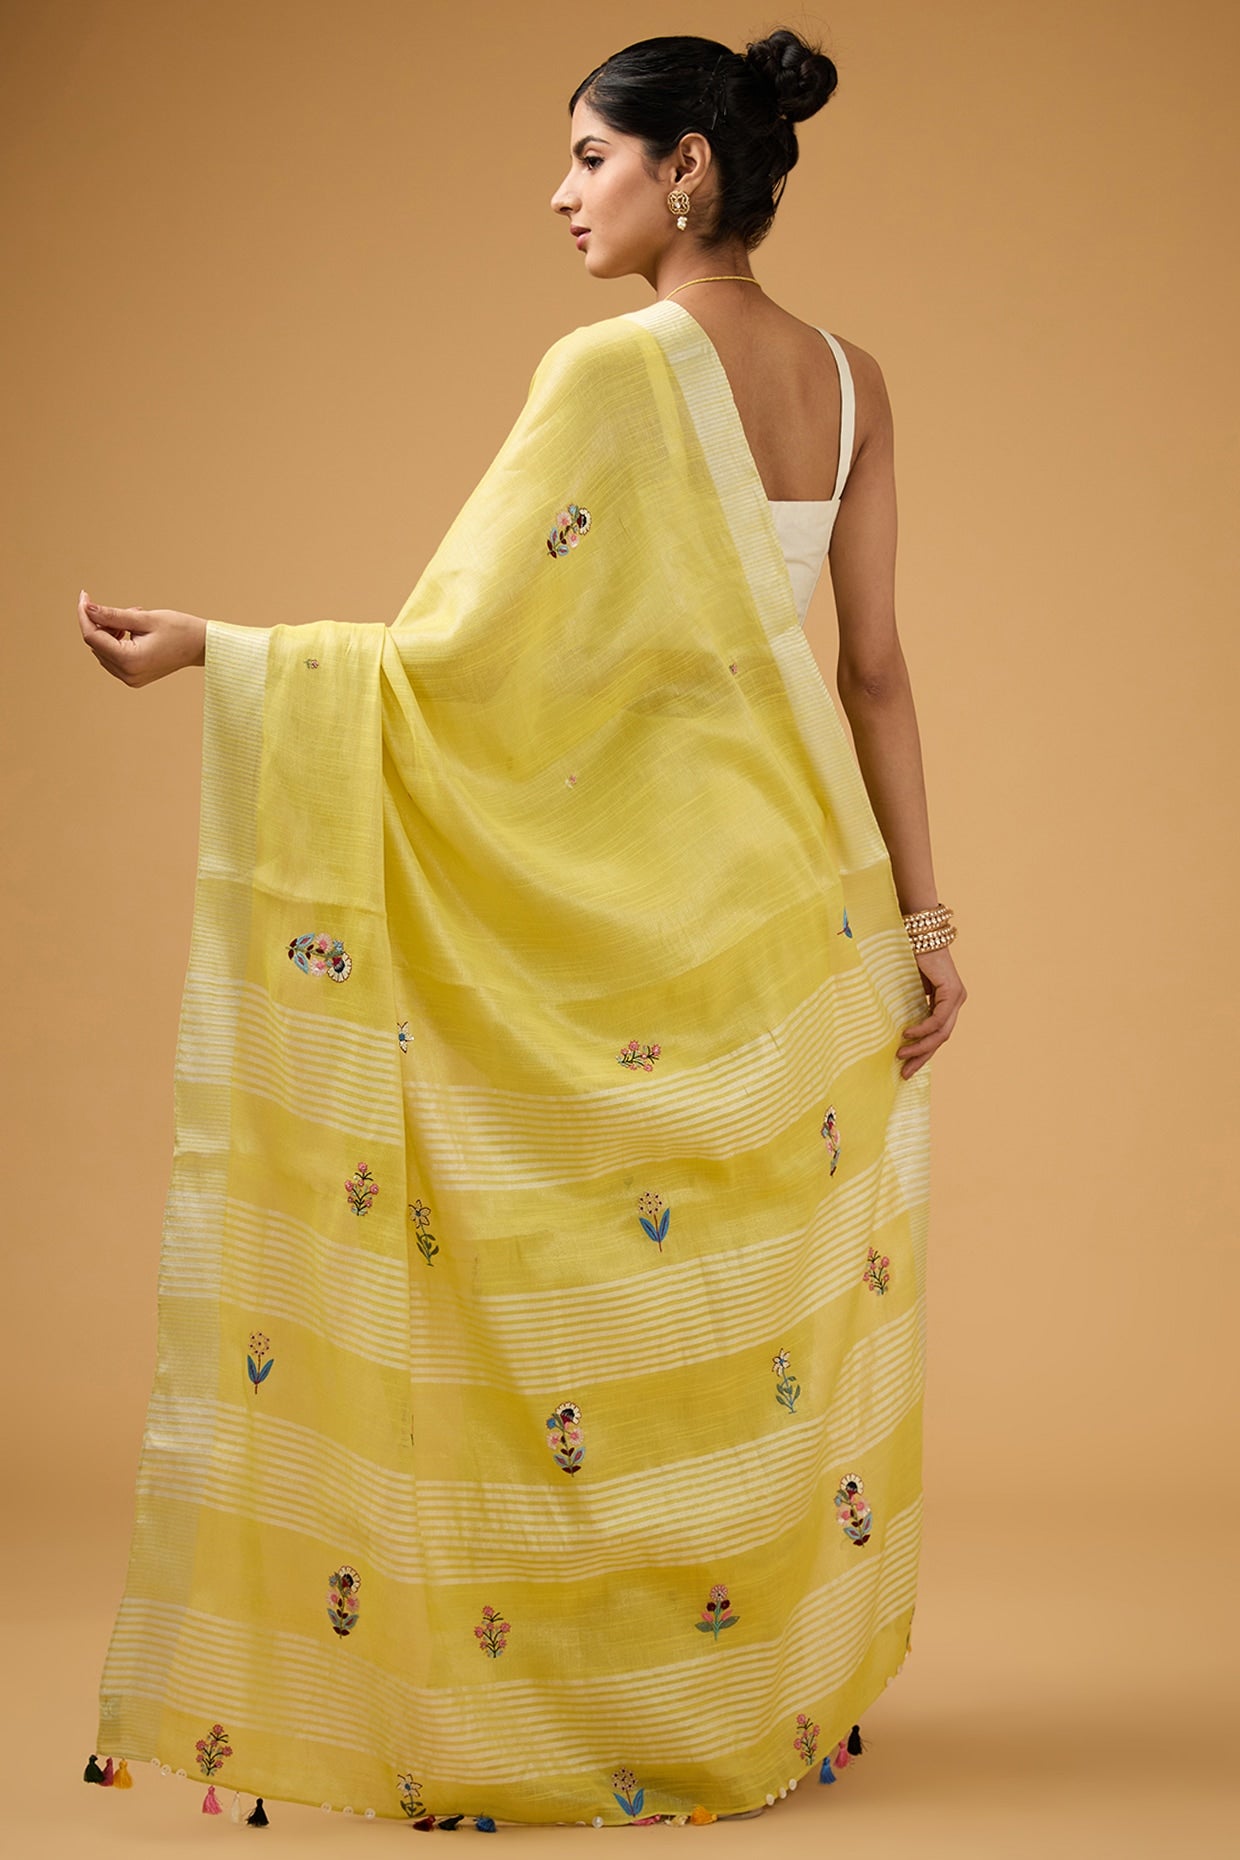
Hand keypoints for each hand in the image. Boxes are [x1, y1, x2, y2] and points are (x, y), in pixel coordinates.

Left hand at [77, 589, 206, 686]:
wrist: (202, 646)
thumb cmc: (179, 630)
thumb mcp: (145, 618)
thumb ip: (113, 615)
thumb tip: (88, 608)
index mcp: (130, 660)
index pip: (92, 637)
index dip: (86, 615)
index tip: (85, 597)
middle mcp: (127, 674)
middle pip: (96, 644)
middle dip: (102, 623)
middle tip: (126, 611)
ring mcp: (130, 678)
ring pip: (103, 650)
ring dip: (110, 632)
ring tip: (135, 621)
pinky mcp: (133, 677)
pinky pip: (113, 657)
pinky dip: (116, 641)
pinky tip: (134, 632)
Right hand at [897, 943, 966, 1078]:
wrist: (917, 932)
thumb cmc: (908, 957)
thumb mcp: (908, 989)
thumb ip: (909, 1007)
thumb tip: (895, 1031)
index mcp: (946, 1002)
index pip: (937, 1035)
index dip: (922, 1053)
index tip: (907, 1067)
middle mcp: (955, 1002)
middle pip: (940, 1038)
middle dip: (922, 1057)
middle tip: (905, 1073)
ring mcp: (956, 997)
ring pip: (941, 1033)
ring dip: (921, 1047)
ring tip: (902, 1056)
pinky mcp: (952, 991)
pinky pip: (938, 1019)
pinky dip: (923, 1029)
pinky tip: (908, 1034)